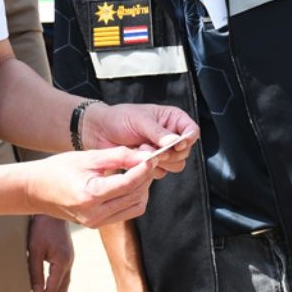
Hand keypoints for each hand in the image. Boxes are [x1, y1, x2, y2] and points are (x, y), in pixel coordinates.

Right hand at [25, 148, 157, 227]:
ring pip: (135, 207)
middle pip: (135, 196)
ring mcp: (96, 222)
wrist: (35, 190)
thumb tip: (143, 156)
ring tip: (140, 170)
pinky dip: (132, 197)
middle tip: (148, 160)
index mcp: (90, 195)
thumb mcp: (87, 158)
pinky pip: (126, 212)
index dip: (144, 169)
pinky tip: (130, 182)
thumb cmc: (57, 169)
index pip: (128, 183)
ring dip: (142, 188)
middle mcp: (95, 214)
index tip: (152, 156)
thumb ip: (117, 156)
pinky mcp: (97, 224)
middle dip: (146, 177)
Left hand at [28, 214, 72, 291]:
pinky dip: (57, 288)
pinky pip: (63, 277)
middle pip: (61, 291)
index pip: (52, 290)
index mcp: (62, 262)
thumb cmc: (41, 227)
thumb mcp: (34, 250)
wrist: (53, 210)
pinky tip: (49, 290)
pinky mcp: (67, 255)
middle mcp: (68, 263)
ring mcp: (69, 259)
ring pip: (64, 285)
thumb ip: (35, 271)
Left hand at [81, 102, 198, 176]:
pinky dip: (150, 168)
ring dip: (159, 161)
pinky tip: (137, 158)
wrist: (99, 132)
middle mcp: (170, 136)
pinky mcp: (152, 164)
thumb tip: (174, 143)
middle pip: (185, 152)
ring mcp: (162, 151)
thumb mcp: (139, 120)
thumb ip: (158, 132)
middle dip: (170, 153)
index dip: (187, 140)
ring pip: (176, 165)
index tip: (176, 144)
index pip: (192, 131)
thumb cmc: (119, 118)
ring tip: (141, 150)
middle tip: (152, 148)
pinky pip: (161, 172)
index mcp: (172, 119)